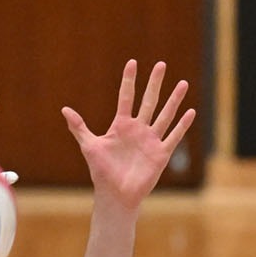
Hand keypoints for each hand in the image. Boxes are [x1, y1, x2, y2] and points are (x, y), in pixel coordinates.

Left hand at [63, 59, 196, 211]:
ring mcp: (151, 140)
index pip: (126, 97)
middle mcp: (138, 129)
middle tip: (161, 64)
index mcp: (121, 125)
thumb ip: (79, 127)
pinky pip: (173, 136)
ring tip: (183, 83)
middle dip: (155, 83)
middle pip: (149, 100)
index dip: (129, 80)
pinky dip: (182, 125)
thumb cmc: (102, 171)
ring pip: (165, 115)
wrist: (116, 193)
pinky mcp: (161, 153)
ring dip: (174, 100)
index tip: (132, 63)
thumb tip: (64, 110)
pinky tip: (191, 112)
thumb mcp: (89, 146)